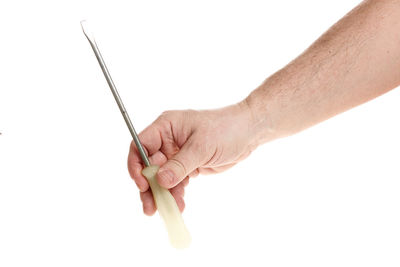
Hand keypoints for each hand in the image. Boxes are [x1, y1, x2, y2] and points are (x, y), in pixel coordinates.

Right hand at [127, 101, 257, 214]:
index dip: (136, 165)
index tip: (142, 184)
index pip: (140, 146)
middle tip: (150, 207)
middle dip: (149, 187)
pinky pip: (176, 182)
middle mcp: (168, 141)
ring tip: (165, 211)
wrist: (248, 133)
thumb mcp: (202, 146)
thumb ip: (180, 164)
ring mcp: (177, 154)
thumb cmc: (226, 129)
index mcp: (166, 127)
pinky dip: (176, 194)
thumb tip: (160, 181)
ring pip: (161, 177)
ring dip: (162, 194)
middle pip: (148, 166)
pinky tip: (179, 205)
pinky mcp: (188, 166)